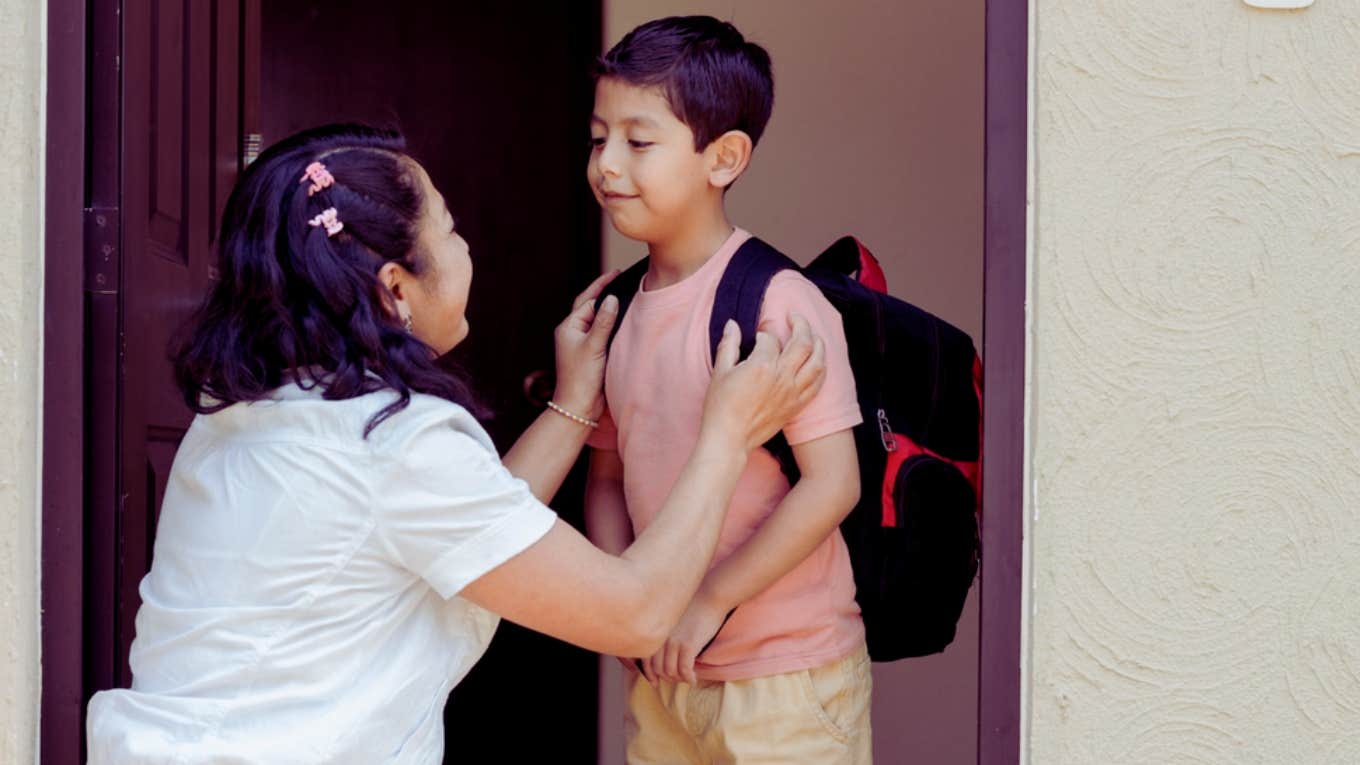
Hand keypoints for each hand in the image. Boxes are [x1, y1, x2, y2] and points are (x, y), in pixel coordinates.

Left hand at [553, 270, 620, 419]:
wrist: (578, 406)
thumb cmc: (581, 377)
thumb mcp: (593, 346)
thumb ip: (603, 321)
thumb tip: (611, 298)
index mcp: (568, 327)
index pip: (587, 300)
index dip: (602, 287)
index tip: (616, 274)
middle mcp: (573, 333)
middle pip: (590, 306)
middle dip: (603, 291)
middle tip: (618, 276)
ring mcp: (582, 343)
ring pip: (596, 319)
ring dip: (608, 308)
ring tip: (623, 293)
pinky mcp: (591, 354)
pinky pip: (602, 332)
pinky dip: (611, 323)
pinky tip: (622, 320)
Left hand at [640, 596, 728, 685]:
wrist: (710, 596)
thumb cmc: (694, 608)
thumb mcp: (673, 621)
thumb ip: (665, 636)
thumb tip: (664, 657)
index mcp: (656, 631)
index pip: (645, 660)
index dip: (649, 675)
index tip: (655, 682)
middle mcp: (661, 638)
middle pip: (658, 669)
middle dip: (667, 678)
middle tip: (678, 679)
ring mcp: (673, 642)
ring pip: (671, 672)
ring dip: (679, 679)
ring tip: (687, 677)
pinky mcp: (688, 645)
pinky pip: (684, 670)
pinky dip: (688, 678)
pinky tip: (693, 678)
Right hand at [701, 314, 825, 452]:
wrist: (729, 439)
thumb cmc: (720, 407)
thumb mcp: (720, 372)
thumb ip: (729, 345)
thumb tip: (733, 324)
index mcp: (761, 366)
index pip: (771, 339)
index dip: (765, 332)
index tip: (759, 333)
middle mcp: (782, 377)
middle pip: (803, 342)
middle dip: (801, 324)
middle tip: (795, 316)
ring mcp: (792, 392)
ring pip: (818, 362)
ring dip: (819, 344)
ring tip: (813, 335)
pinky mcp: (796, 406)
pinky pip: (817, 384)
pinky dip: (821, 369)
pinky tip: (818, 362)